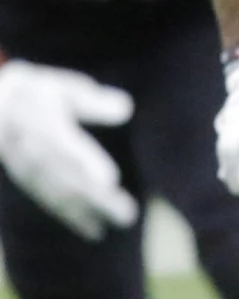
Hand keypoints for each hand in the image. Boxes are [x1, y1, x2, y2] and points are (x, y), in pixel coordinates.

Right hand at [0, 59, 137, 239]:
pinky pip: (52, 202)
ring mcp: (30, 172)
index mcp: (45, 126)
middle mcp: (35, 154)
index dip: (89, 165)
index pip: (69, 149)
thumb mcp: (64, 89)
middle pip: (69, 179)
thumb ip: (92, 102)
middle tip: (127, 214)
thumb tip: (127, 109)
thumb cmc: (38, 94)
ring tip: (124, 219)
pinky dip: (73, 217)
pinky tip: (95, 229)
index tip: (111, 181)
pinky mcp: (30, 182)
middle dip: (98, 198)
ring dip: (92, 210)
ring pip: (63, 195)